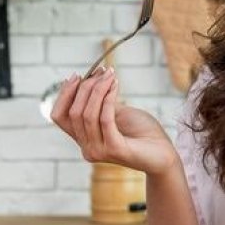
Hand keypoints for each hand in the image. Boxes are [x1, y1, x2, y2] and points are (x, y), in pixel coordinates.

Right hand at [50, 68, 179, 175]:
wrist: (164, 153)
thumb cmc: (142, 133)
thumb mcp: (117, 113)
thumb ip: (100, 102)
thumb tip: (90, 78)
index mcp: (83, 139)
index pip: (59, 116)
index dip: (65, 94)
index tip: (78, 75)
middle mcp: (87, 148)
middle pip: (73, 112)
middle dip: (85, 87)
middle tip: (102, 71)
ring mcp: (99, 151)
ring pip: (87, 114)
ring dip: (98, 89)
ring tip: (111, 75)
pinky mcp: (115, 150)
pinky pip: (104, 119)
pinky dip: (108, 99)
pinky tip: (116, 86)